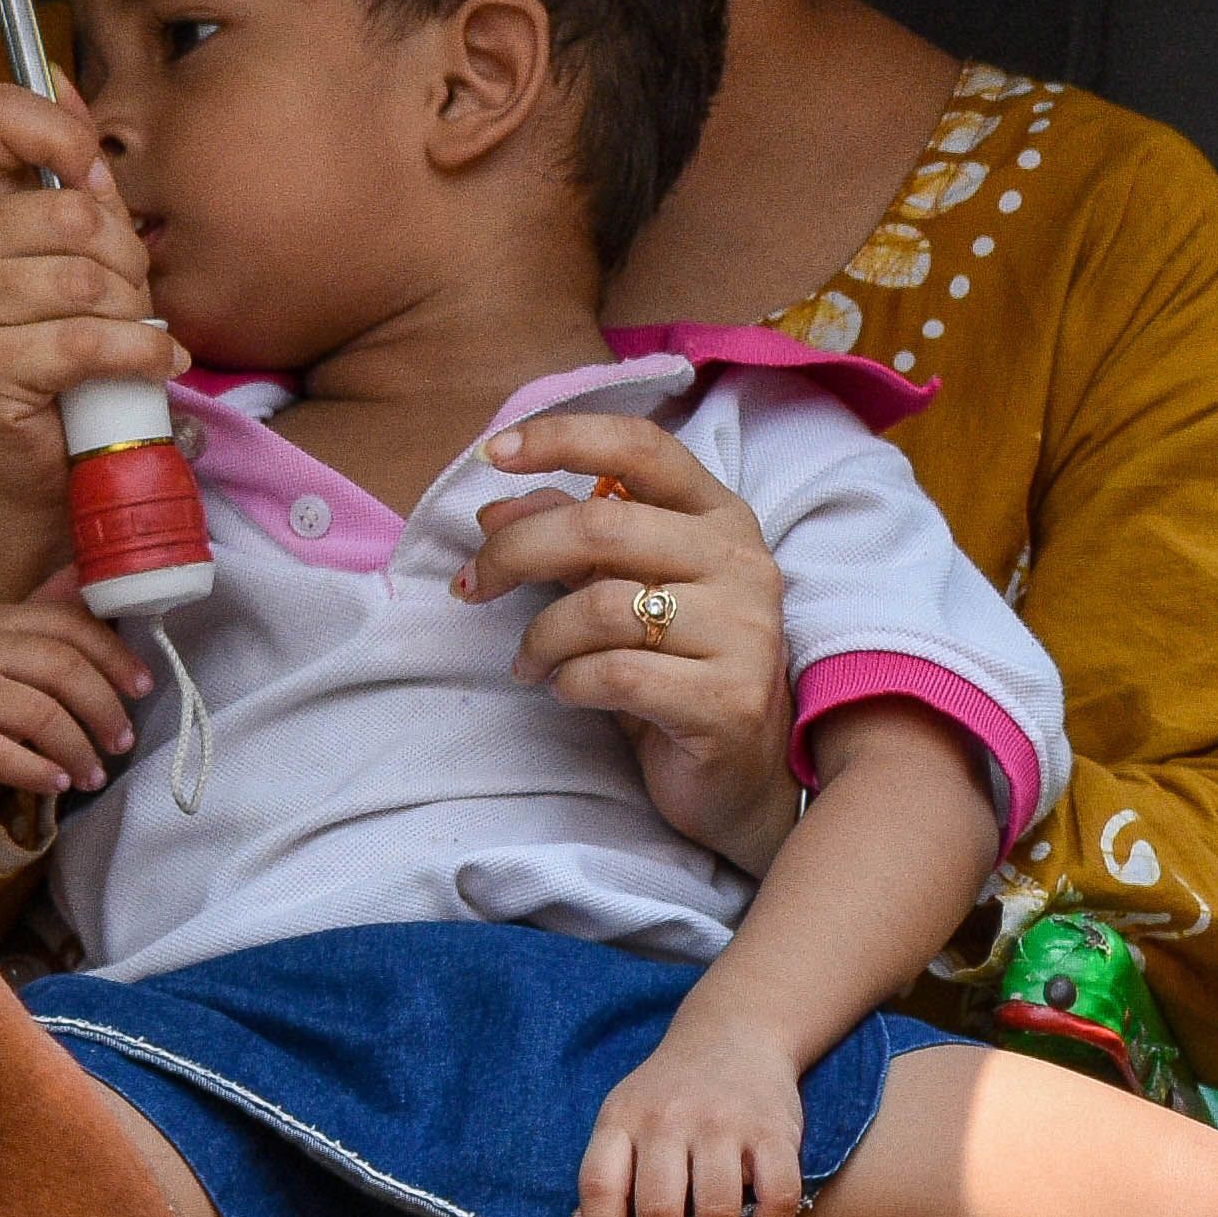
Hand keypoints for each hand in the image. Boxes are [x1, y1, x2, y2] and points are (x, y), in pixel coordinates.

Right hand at [0, 81, 184, 528]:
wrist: (45, 467)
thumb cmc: (68, 355)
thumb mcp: (80, 250)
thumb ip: (70, 170)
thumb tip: (63, 74)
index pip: (0, 116)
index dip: (65, 140)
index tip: (96, 184)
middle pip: (69, 211)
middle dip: (126, 259)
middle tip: (131, 298)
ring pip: (83, 279)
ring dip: (132, 315)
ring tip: (135, 337)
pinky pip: (81, 339)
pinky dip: (137, 353)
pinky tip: (153, 363)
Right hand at [0, 595, 152, 810]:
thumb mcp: (12, 654)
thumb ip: (52, 621)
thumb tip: (92, 573)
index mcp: (3, 620)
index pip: (71, 625)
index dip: (115, 655)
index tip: (144, 687)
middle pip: (63, 668)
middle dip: (105, 708)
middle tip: (122, 741)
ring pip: (42, 715)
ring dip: (80, 750)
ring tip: (94, 775)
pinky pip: (9, 755)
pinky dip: (43, 773)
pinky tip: (59, 783)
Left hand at [464, 413, 799, 869]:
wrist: (740, 778)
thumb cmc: (674, 669)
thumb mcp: (620, 590)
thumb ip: (568, 539)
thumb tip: (493, 509)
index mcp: (719, 517)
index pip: (640, 448)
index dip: (561, 438)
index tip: (491, 453)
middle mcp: (742, 563)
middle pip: (602, 526)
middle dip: (515, 553)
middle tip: (472, 585)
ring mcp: (745, 632)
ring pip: (601, 607)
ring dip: (540, 637)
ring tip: (529, 663)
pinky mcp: (730, 701)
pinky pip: (616, 675)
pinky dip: (570, 682)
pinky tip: (568, 691)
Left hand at [574, 1003, 809, 1216]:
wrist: (734, 1033)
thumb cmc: (669, 1091)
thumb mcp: (624, 1117)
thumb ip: (604, 1175)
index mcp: (623, 1117)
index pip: (600, 1186)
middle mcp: (669, 1119)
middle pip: (659, 1210)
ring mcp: (724, 1123)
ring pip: (716, 1213)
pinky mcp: (775, 1131)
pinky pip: (776, 1200)